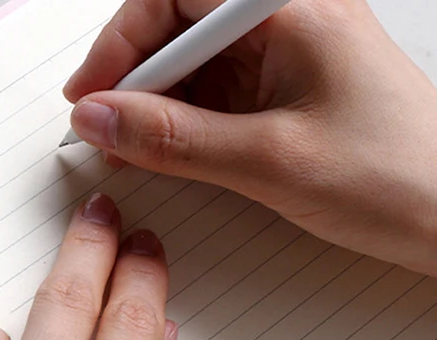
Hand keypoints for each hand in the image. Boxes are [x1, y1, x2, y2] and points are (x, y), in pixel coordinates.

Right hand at [64, 0, 436, 275]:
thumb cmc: (394, 177)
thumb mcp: (267, 161)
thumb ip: (173, 139)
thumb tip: (100, 119)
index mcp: (290, 6)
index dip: (121, 43)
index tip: (90, 95)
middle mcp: (286, 20)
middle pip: (178, 27)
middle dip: (133, 80)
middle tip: (103, 130)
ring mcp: (285, 57)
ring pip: (192, 66)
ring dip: (154, 109)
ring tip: (131, 154)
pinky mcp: (284, 92)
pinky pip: (215, 96)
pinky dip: (183, 126)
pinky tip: (166, 155)